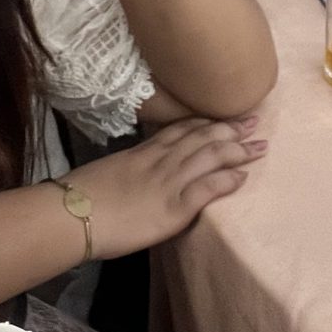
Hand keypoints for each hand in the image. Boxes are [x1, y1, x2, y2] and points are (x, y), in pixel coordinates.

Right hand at [71, 117, 263, 257]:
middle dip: (230, 130)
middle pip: (201, 138)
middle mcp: (159, 162)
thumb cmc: (80, 198)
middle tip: (255, 121)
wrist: (71, 215)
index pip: (180, 130)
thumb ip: (128, 169)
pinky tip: (243, 177)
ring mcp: (168, 183)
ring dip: (237, 151)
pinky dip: (226, 180)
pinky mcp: (173, 208)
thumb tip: (135, 173)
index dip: (205, 123)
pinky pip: (206, 189)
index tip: (224, 117)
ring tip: (260, 146)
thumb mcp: (107, 172)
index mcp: (142, 152)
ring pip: (209, 157)